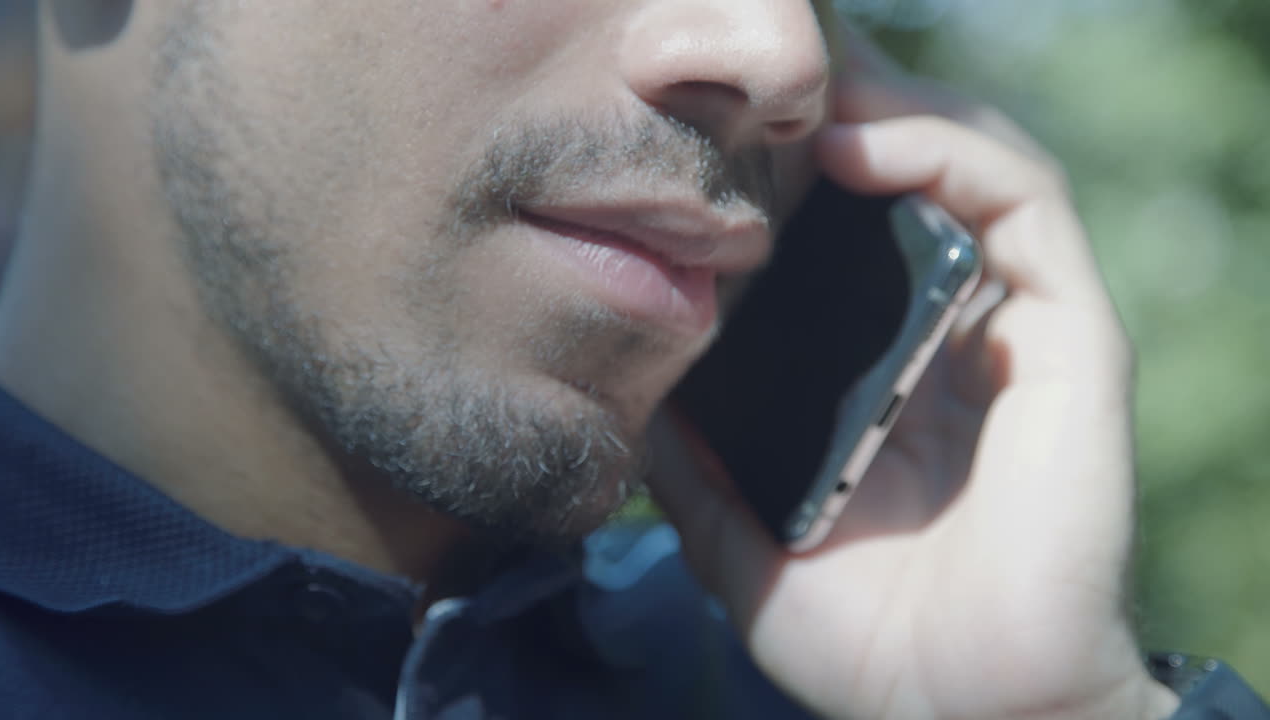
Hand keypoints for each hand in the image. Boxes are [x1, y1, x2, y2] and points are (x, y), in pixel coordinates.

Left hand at [647, 30, 1179, 719]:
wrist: (957, 714)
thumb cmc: (864, 635)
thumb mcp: (739, 532)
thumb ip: (692, 460)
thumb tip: (631, 387)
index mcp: (889, 368)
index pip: (856, 233)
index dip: (799, 167)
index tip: (722, 125)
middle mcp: (958, 332)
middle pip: (914, 179)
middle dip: (846, 109)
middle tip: (763, 72)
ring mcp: (1019, 329)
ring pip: (975, 166)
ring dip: (893, 108)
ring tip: (806, 85)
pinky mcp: (1071, 340)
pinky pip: (1024, 211)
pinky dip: (947, 158)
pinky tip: (860, 147)